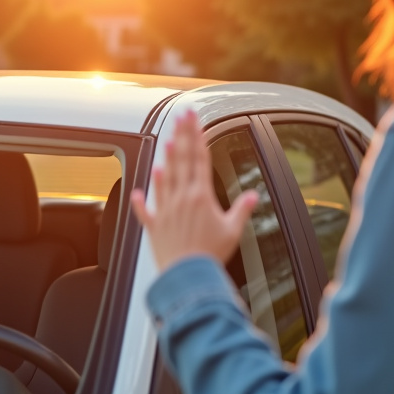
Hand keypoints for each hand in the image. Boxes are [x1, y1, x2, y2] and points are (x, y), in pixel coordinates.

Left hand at [130, 110, 258, 271]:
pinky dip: (143, 200)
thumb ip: (242, 210)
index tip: (195, 120)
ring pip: (165, 179)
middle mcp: (181, 198)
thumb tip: (253, 196)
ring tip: (167, 141)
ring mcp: (166, 210)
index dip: (198, 136)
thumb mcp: (233, 231)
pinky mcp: (155, 226)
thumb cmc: (211, 255)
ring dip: (166, 159)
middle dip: (183, 136)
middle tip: (181, 116)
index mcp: (201, 196)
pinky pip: (146, 211)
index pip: (200, 158)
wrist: (189, 276)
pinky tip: (141, 188)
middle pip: (182, 161)